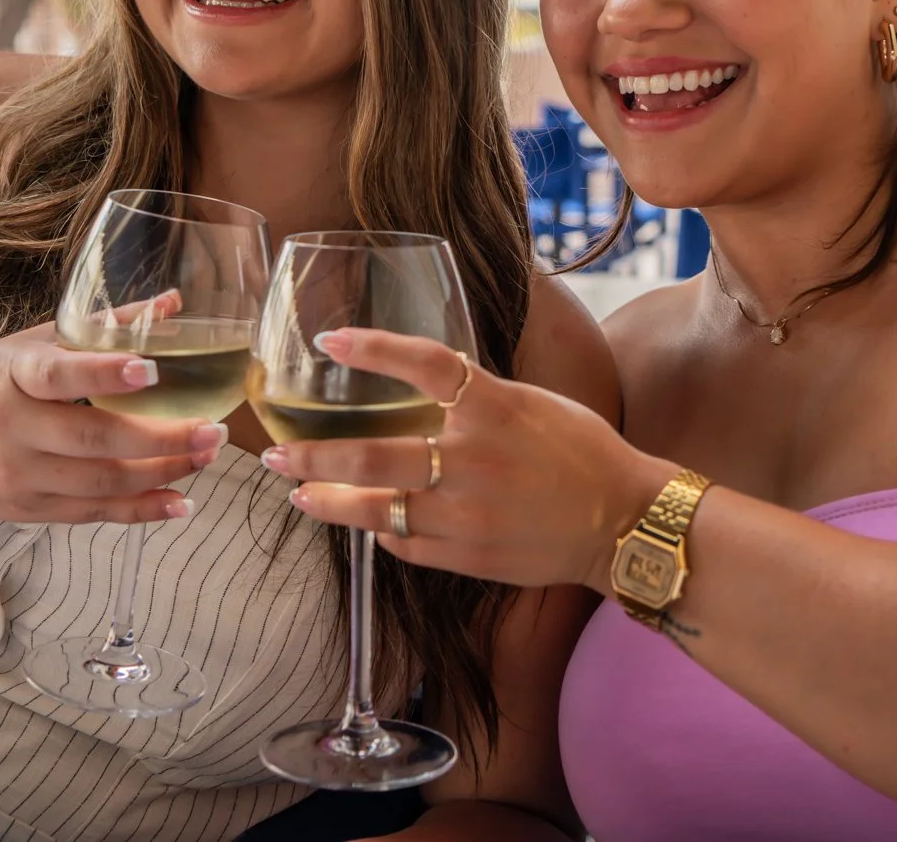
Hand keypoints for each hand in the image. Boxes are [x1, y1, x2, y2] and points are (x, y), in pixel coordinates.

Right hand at [0, 323, 225, 527]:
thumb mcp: (29, 345)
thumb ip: (101, 327)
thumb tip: (172, 301)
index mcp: (11, 377)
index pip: (58, 375)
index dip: (105, 373)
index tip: (151, 369)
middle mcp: (12, 429)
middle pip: (92, 440)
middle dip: (161, 438)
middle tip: (213, 429)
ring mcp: (19, 476)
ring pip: (100, 483)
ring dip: (162, 472)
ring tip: (208, 456)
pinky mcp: (28, 511)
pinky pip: (92, 514)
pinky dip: (140, 510)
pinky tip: (180, 501)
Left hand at [262, 328, 668, 590]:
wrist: (623, 521)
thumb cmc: (583, 454)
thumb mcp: (533, 404)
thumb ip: (476, 397)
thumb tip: (425, 384)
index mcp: (494, 409)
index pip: (424, 363)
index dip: (372, 349)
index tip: (330, 341)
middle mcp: (472, 460)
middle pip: (371, 453)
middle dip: (312, 453)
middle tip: (274, 449)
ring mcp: (465, 514)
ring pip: (375, 508)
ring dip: (326, 499)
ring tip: (296, 490)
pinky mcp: (465, 555)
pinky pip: (404, 544)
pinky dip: (379, 531)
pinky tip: (363, 523)